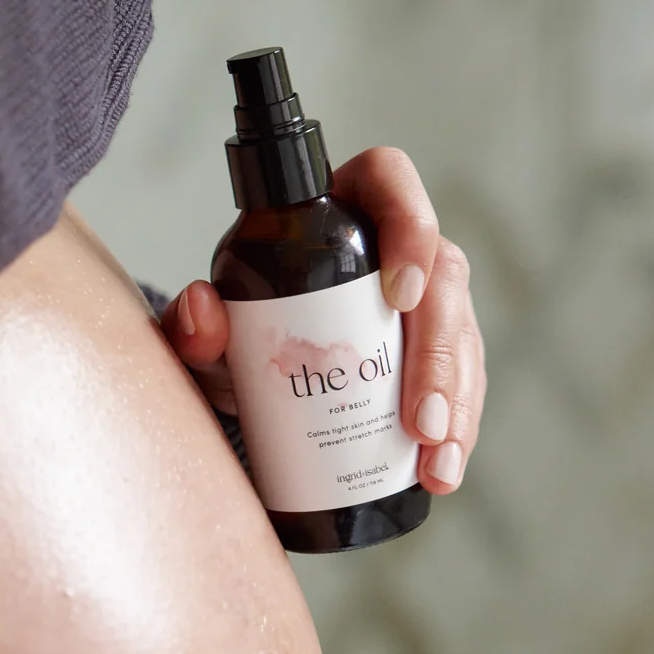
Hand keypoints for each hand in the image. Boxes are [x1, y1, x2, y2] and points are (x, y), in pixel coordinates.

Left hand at [160, 148, 484, 495]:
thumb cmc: (236, 339)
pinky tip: (441, 470)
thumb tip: (201, 309)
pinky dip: (457, 427)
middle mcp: (390, 246)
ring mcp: (423, 298)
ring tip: (434, 465)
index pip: (389, 183)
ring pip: (462, 333)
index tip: (400, 296)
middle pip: (443, 274)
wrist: (248, 387)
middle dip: (439, 354)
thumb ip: (191, 327)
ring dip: (457, 402)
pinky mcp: (437, 349)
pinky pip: (463, 379)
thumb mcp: (209, 340)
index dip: (410, 228)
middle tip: (419, 421)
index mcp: (338, 210)